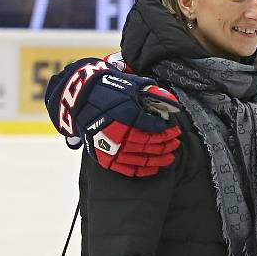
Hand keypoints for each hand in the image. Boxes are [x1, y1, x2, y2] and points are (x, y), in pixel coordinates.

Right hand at [45, 58, 181, 176]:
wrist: (81, 97)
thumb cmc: (110, 89)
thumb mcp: (132, 85)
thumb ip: (152, 93)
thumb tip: (172, 103)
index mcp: (125, 113)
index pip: (153, 127)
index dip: (167, 131)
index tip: (175, 131)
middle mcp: (117, 131)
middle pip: (148, 143)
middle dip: (165, 145)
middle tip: (175, 143)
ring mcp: (108, 145)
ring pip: (139, 158)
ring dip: (158, 159)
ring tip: (170, 158)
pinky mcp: (102, 155)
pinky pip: (125, 168)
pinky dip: (142, 170)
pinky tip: (154, 168)